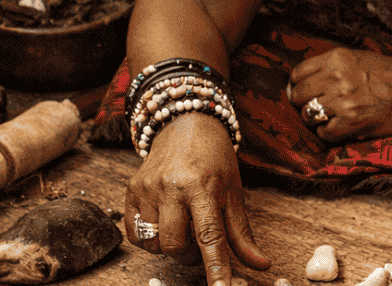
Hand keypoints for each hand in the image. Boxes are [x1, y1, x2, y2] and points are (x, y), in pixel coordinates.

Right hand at [124, 113, 270, 285]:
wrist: (186, 124)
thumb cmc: (214, 158)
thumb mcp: (234, 192)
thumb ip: (242, 233)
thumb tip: (260, 264)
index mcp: (203, 186)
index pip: (210, 236)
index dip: (215, 267)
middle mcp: (172, 187)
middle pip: (175, 245)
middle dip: (189, 256)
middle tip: (200, 244)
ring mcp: (148, 188)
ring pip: (153, 242)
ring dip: (170, 246)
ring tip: (183, 228)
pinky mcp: (131, 189)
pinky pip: (134, 232)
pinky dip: (150, 238)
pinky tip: (164, 223)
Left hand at [288, 47, 391, 141]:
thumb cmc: (390, 75)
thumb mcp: (358, 58)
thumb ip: (332, 66)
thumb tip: (304, 81)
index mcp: (336, 58)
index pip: (298, 73)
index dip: (297, 85)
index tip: (302, 91)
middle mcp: (336, 78)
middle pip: (299, 95)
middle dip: (303, 103)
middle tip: (313, 107)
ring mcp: (342, 101)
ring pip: (308, 115)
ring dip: (315, 119)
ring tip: (328, 118)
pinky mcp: (351, 122)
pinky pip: (324, 132)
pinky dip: (328, 133)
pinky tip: (339, 128)